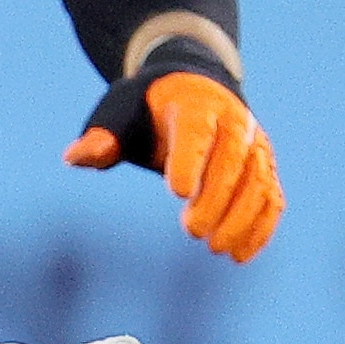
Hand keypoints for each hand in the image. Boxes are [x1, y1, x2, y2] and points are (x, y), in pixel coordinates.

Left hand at [69, 37, 281, 261]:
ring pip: (257, 180)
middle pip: (231, 158)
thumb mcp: (119, 111)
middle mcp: (233, 121)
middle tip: (192, 231)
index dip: (189, 159)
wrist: (192, 89)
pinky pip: (271, 197)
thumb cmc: (148, 108)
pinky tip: (239, 254)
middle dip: (215, 197)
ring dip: (241, 217)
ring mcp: (254, 144)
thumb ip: (102, 136)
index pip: (196, 129)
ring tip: (215, 248)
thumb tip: (74, 158)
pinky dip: (261, 226)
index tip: (176, 192)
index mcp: (195, 103)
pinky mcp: (264, 168)